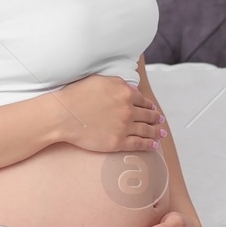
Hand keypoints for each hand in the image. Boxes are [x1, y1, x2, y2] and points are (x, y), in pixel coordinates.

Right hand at [48, 74, 165, 152]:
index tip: (153, 109)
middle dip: (156, 118)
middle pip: (148, 115)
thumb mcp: (101, 81)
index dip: (150, 106)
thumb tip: (133, 90)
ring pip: (146, 130)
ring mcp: (124, 127)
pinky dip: (148, 145)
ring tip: (161, 133)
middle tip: (161, 121)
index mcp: (125, 93)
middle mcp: (128, 110)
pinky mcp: (117, 142)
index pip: (143, 101)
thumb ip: (120, 84)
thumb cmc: (77, 96)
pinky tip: (153, 145)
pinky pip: (138, 144)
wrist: (64, 115)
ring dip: (156, 132)